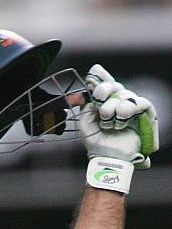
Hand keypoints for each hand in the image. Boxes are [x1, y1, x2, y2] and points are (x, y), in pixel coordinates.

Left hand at [79, 64, 158, 193]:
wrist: (108, 157)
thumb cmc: (96, 142)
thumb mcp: (85, 123)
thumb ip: (87, 106)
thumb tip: (91, 94)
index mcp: (104, 103)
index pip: (105, 84)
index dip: (101, 76)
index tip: (94, 72)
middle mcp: (118, 103)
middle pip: (114, 86)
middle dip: (104, 91)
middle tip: (99, 102)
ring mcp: (131, 108)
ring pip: (126, 94)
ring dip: (115, 106)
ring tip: (109, 120)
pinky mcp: (144, 115)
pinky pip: (141, 102)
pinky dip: (130, 107)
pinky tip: (122, 116)